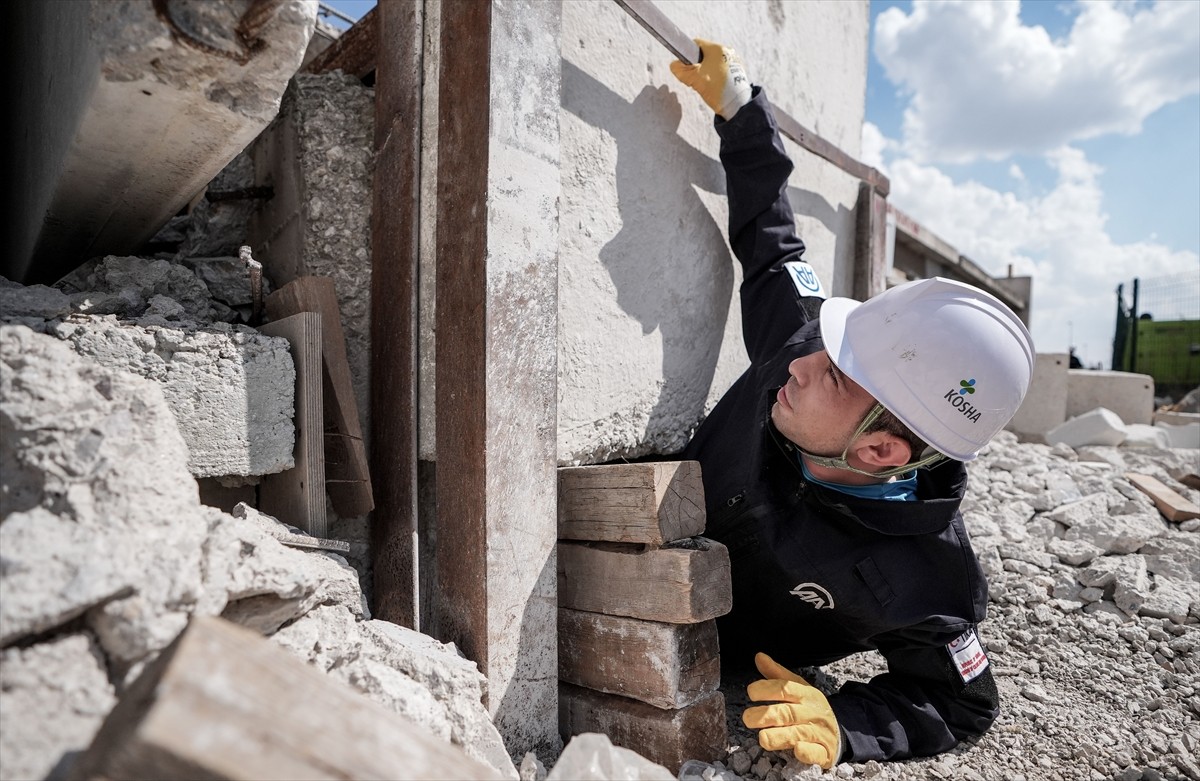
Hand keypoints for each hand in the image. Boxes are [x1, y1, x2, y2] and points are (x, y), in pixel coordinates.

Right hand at [668, 38, 751, 118]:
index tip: (687, 67)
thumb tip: (674, 65)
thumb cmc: (716, 90)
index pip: (696, 44)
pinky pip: (722, 69)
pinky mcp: (738, 70)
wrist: (737, 104)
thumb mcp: (693, 79)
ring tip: (707, 84)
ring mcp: (734, 60)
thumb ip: (680, 70)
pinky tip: (715, 86)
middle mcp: (727, 51)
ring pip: (713, 62)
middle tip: (696, 78)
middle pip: (705, 54)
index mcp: (716, 48)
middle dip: (698, 65)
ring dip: (707, 71)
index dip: (687, 54)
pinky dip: (716, 76)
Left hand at [742, 652, 840, 768]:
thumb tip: (759, 656)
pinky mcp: (824, 753)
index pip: (786, 689)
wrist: (838, 732)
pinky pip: (816, 753)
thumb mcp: (798, 688)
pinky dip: (807, 752)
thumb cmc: (810, 708)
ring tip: (762, 738)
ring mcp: (819, 733)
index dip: (768, 689)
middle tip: (747, 718)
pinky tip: (796, 750)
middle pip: (789, 713)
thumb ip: (777, 675)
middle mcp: (812, 712)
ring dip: (780, 736)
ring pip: (799, 733)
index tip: (751, 692)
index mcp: (806, 695)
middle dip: (767, 715)